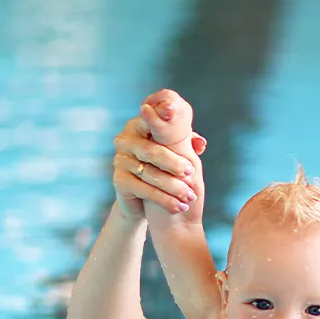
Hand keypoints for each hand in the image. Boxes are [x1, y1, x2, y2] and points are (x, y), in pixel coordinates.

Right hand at [111, 89, 207, 217]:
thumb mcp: (177, 153)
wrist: (144, 201)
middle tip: (191, 171)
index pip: (152, 119)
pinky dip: (164, 199)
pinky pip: (144, 189)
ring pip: (150, 173)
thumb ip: (187, 142)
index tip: (173, 112)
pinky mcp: (119, 180)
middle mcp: (125, 140)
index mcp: (139, 125)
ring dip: (173, 186)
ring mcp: (120, 160)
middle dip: (174, 163)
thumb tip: (200, 143)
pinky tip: (177, 206)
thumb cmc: (164, 169)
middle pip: (152, 150)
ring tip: (189, 196)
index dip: (162, 115)